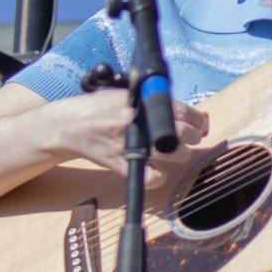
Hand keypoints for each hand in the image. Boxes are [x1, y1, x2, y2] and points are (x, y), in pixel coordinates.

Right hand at [54, 90, 209, 178]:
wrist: (70, 125)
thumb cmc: (101, 108)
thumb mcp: (126, 94)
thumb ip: (151, 100)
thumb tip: (185, 110)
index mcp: (140, 102)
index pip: (182, 110)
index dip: (197, 119)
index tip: (201, 123)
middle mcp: (137, 122)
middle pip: (182, 133)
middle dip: (194, 136)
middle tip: (192, 137)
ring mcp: (128, 144)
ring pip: (171, 154)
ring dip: (181, 154)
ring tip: (177, 151)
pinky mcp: (119, 164)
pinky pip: (149, 177)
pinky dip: (158, 177)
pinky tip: (157, 172)